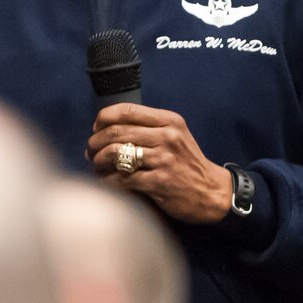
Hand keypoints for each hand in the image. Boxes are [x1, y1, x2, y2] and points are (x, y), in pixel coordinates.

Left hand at [88, 104, 232, 223]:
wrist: (212, 192)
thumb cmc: (187, 164)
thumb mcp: (176, 136)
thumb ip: (147, 129)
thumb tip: (105, 131)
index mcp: (170, 121)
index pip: (127, 110)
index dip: (104, 118)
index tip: (96, 128)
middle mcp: (167, 137)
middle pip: (116, 132)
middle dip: (96, 142)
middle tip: (90, 151)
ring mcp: (164, 160)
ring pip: (116, 153)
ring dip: (99, 161)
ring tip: (97, 166)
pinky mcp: (159, 182)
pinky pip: (122, 179)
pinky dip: (108, 181)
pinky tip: (106, 182)